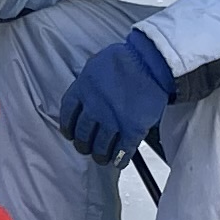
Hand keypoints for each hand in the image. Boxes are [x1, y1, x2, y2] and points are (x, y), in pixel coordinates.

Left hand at [56, 29, 174, 162]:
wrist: (151, 62)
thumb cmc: (126, 58)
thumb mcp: (96, 65)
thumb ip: (88, 82)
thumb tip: (85, 93)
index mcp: (82, 90)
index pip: (68, 115)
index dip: (68, 128)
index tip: (70, 133)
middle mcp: (94, 107)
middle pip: (82, 134)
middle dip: (83, 145)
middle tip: (86, 148)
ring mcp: (112, 120)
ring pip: (100, 146)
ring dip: (100, 154)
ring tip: (102, 157)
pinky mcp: (131, 129)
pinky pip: (122, 150)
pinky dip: (120, 159)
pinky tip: (119, 162)